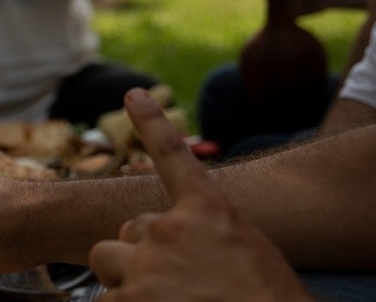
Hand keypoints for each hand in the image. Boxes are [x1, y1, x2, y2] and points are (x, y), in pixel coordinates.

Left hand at [88, 89, 312, 301]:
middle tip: (173, 284)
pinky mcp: (130, 299)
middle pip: (129, 230)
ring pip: (107, 263)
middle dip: (141, 254)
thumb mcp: (247, 254)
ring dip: (125, 283)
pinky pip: (106, 301)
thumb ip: (206, 238)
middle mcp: (170, 228)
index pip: (173, 154)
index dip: (152, 122)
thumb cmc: (268, 300)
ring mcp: (146, 263)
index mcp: (209, 211)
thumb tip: (177, 245)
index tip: (134, 95)